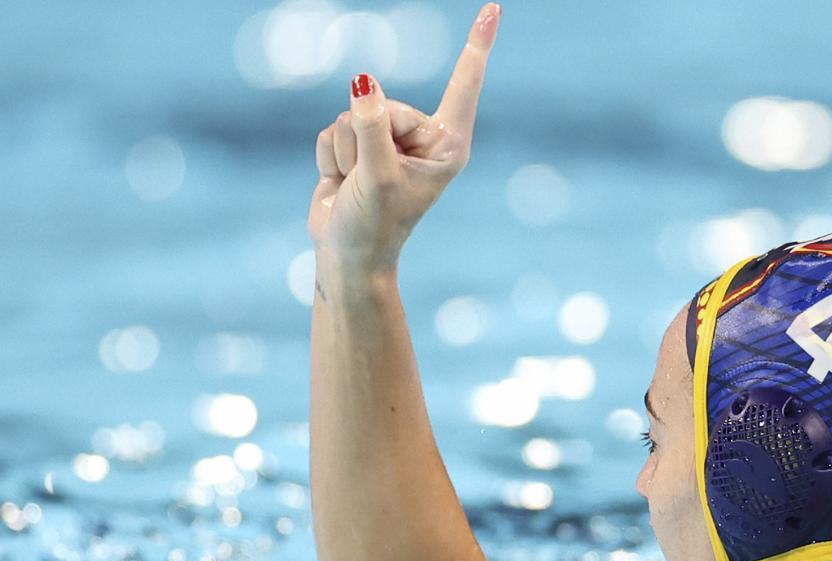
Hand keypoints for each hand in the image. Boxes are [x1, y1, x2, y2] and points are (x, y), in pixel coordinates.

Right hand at [308, 2, 500, 275]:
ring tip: (356, 186)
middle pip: (382, 102)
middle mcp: (421, 138)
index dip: (476, 46)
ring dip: (345, 152)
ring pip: (350, 113)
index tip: (494, 8)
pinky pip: (332, 129)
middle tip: (368, 180)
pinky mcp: (358, 145)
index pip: (463, 85)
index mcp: (446, 145)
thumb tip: (363, 82)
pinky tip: (341, 183)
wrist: (345, 256)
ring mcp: (388, 140)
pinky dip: (330, 157)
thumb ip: (371, 128)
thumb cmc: (373, 226)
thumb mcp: (376, 178)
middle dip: (365, 139)